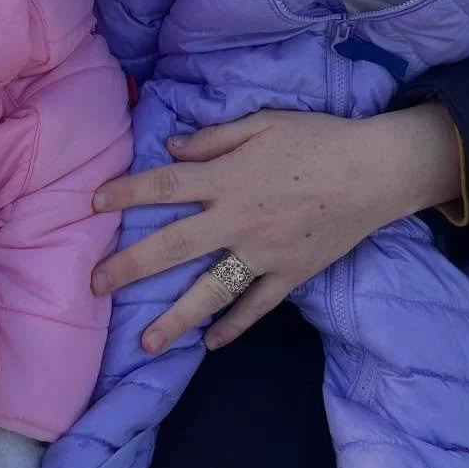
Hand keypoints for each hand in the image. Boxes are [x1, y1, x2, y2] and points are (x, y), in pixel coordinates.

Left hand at [91, 104, 459, 353]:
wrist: (375, 171)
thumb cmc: (318, 138)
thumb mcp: (263, 123)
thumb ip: (213, 138)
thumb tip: (170, 147)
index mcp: (227, 177)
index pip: (164, 186)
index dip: (125, 193)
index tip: (93, 204)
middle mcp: (236, 220)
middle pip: (172, 246)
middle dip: (129, 267)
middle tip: (95, 286)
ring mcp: (263, 253)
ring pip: (210, 291)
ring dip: (175, 318)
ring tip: (145, 343)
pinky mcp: (290, 274)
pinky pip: (257, 306)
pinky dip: (234, 326)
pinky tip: (211, 343)